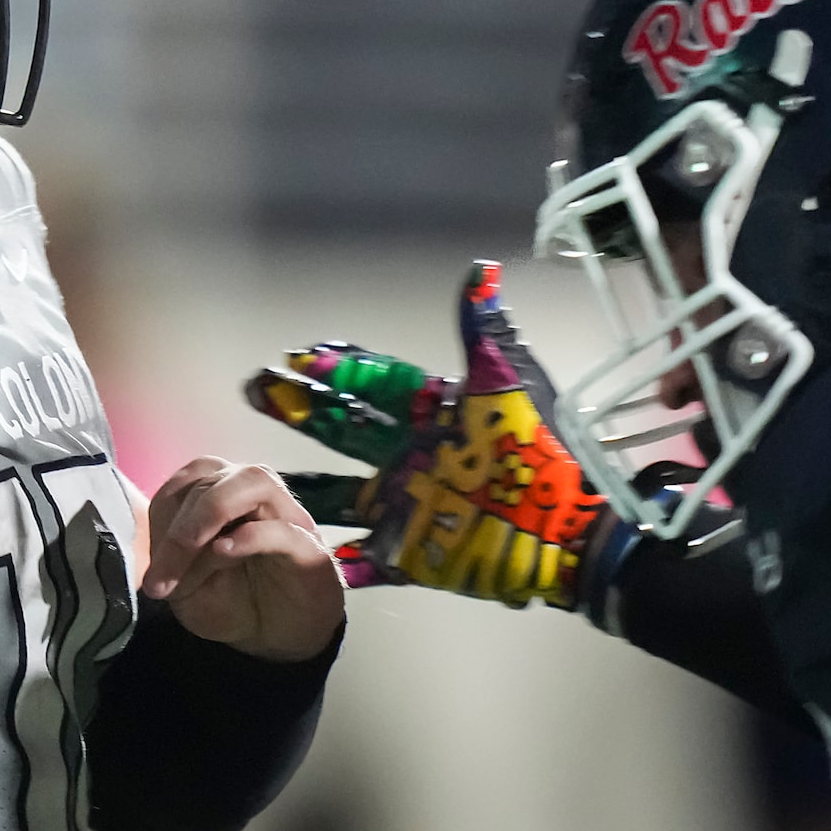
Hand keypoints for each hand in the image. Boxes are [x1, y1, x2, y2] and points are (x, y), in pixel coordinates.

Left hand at [141, 458, 345, 661]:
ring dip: (211, 511)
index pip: (186, 482)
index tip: (154, 577)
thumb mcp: (188, 588)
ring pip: (253, 482)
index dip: (161, 521)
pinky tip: (224, 552)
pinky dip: (250, 536)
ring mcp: (286, 518)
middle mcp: (254, 496)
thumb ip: (172, 560)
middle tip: (161, 582)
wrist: (279, 639)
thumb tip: (163, 547)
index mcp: (222, 496)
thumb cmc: (234, 603)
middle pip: (213, 479)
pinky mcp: (309, 550)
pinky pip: (282, 529)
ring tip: (190, 548)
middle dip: (179, 529)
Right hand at [244, 261, 610, 606]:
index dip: (340, 369)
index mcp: (434, 415)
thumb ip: (485, 333)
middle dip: (300, 408)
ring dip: (299, 485)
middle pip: (345, 427)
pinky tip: (292, 555)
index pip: (376, 384)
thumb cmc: (549, 456)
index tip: (300, 354)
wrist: (579, 535)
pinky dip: (333, 560)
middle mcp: (412, 457)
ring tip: (251, 477)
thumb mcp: (514, 386)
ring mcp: (408, 506)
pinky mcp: (414, 556)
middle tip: (256, 387)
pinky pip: (364, 561)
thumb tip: (481, 268)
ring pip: (339, 494)